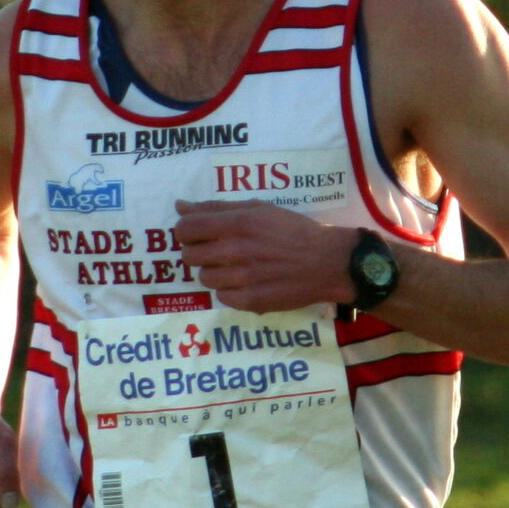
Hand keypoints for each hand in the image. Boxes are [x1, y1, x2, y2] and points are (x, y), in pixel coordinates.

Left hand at [172, 198, 360, 313]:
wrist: (328, 262)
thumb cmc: (293, 230)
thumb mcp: (258, 209)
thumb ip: (216, 208)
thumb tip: (180, 206)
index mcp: (237, 222)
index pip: (186, 228)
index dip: (185, 231)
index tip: (196, 234)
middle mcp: (237, 250)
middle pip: (190, 256)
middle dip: (198, 252)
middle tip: (216, 251)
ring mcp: (244, 278)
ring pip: (204, 278)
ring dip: (214, 272)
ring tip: (235, 267)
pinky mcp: (252, 301)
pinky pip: (222, 297)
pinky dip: (230, 291)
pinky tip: (246, 282)